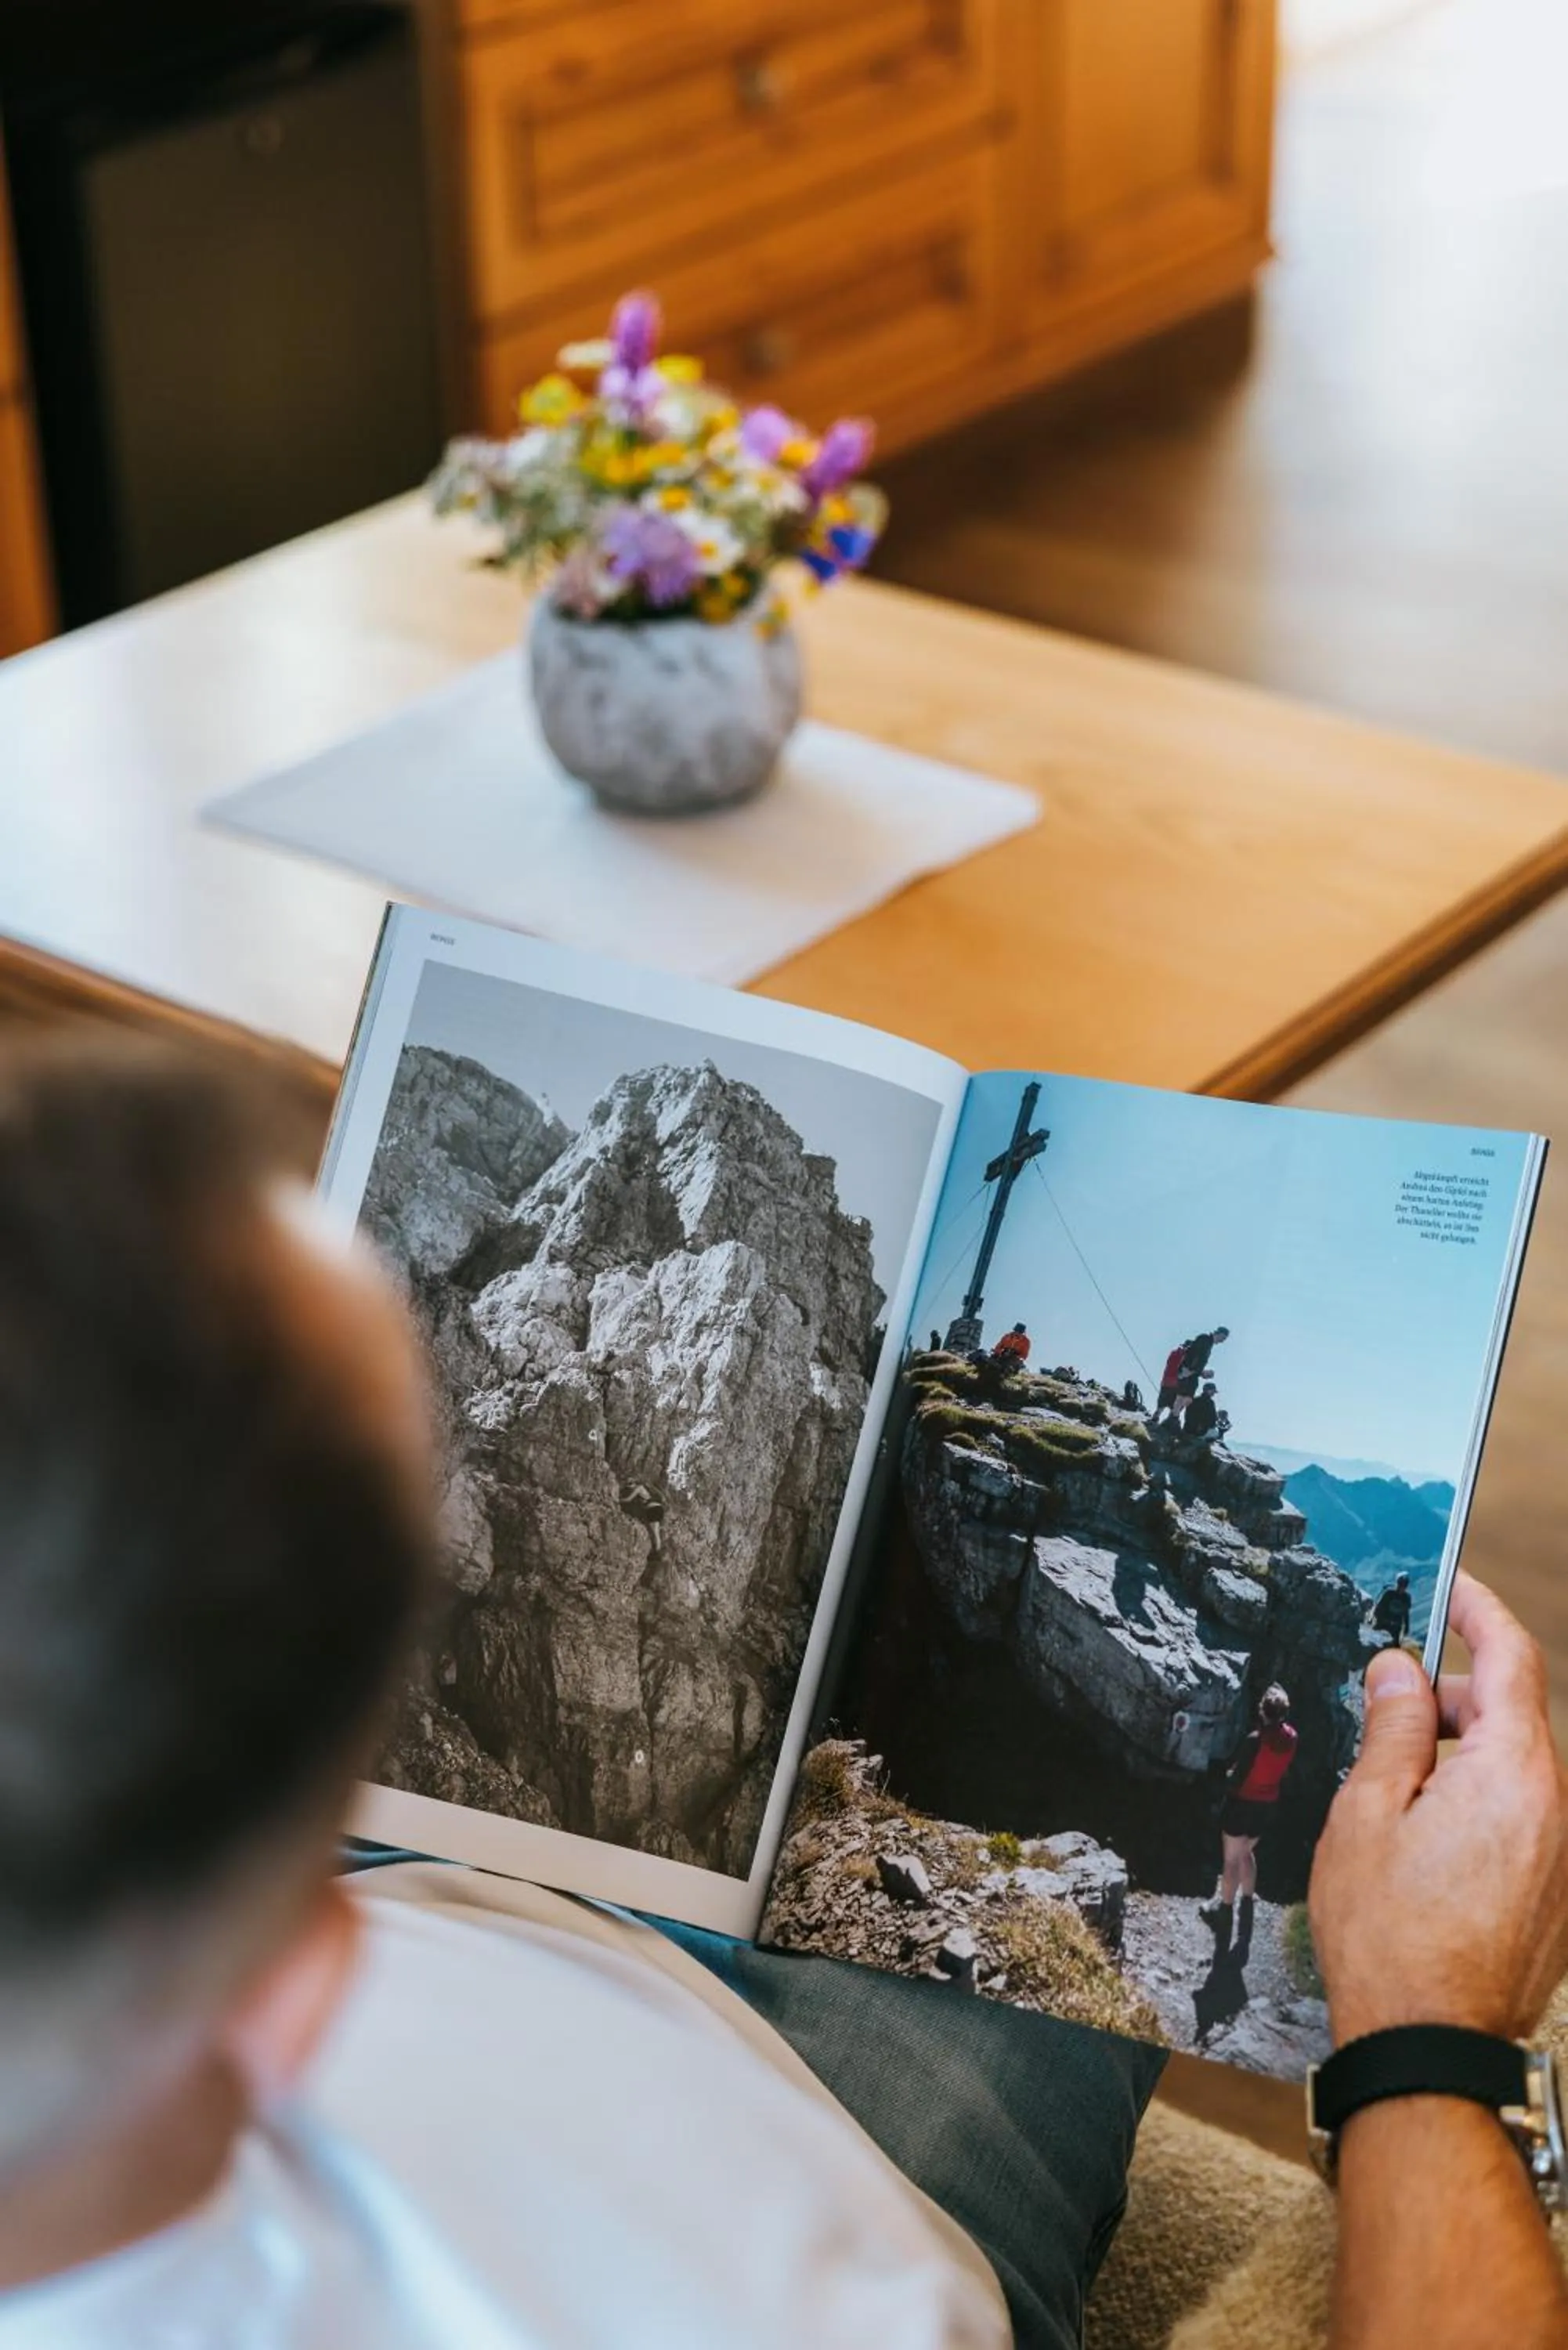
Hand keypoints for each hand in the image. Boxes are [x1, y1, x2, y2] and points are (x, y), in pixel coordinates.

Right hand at [1310, 1573, 1567, 2045]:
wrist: (1432, 2049)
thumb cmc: (1390, 1940)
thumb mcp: (1366, 1812)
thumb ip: (1391, 1729)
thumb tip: (1399, 1670)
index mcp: (1513, 1773)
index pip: (1510, 1656)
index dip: (1477, 1609)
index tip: (1448, 1588)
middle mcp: (1557, 1806)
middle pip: (1510, 1713)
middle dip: (1448, 1697)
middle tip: (1382, 1709)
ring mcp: (1564, 1855)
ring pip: (1514, 1768)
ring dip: (1458, 1756)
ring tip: (1391, 1791)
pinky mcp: (1557, 1894)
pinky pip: (1523, 1818)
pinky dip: (1476, 1803)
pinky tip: (1422, 1838)